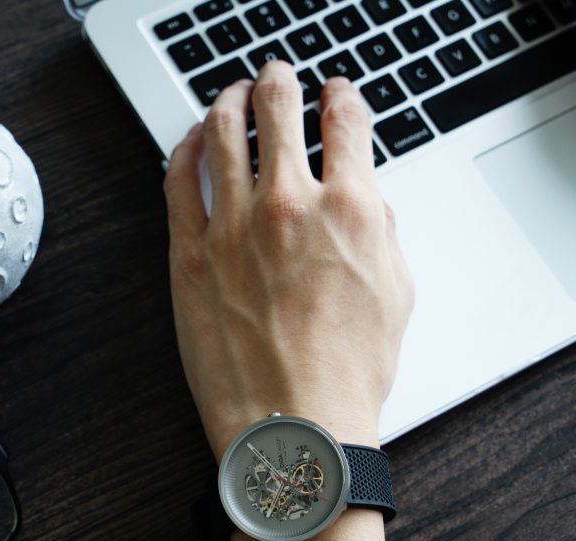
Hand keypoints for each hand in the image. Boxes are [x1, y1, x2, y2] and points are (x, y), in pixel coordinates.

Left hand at [163, 62, 413, 459]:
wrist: (296, 427)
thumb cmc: (348, 373)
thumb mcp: (397, 295)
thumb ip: (383, 233)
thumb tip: (367, 201)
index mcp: (352, 209)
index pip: (344, 120)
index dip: (339, 96)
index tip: (333, 94)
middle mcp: (291, 205)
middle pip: (279, 108)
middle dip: (280, 81)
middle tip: (277, 77)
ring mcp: (234, 226)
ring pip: (224, 130)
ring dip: (230, 99)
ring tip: (232, 93)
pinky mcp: (190, 254)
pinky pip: (178, 178)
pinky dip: (186, 146)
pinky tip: (194, 138)